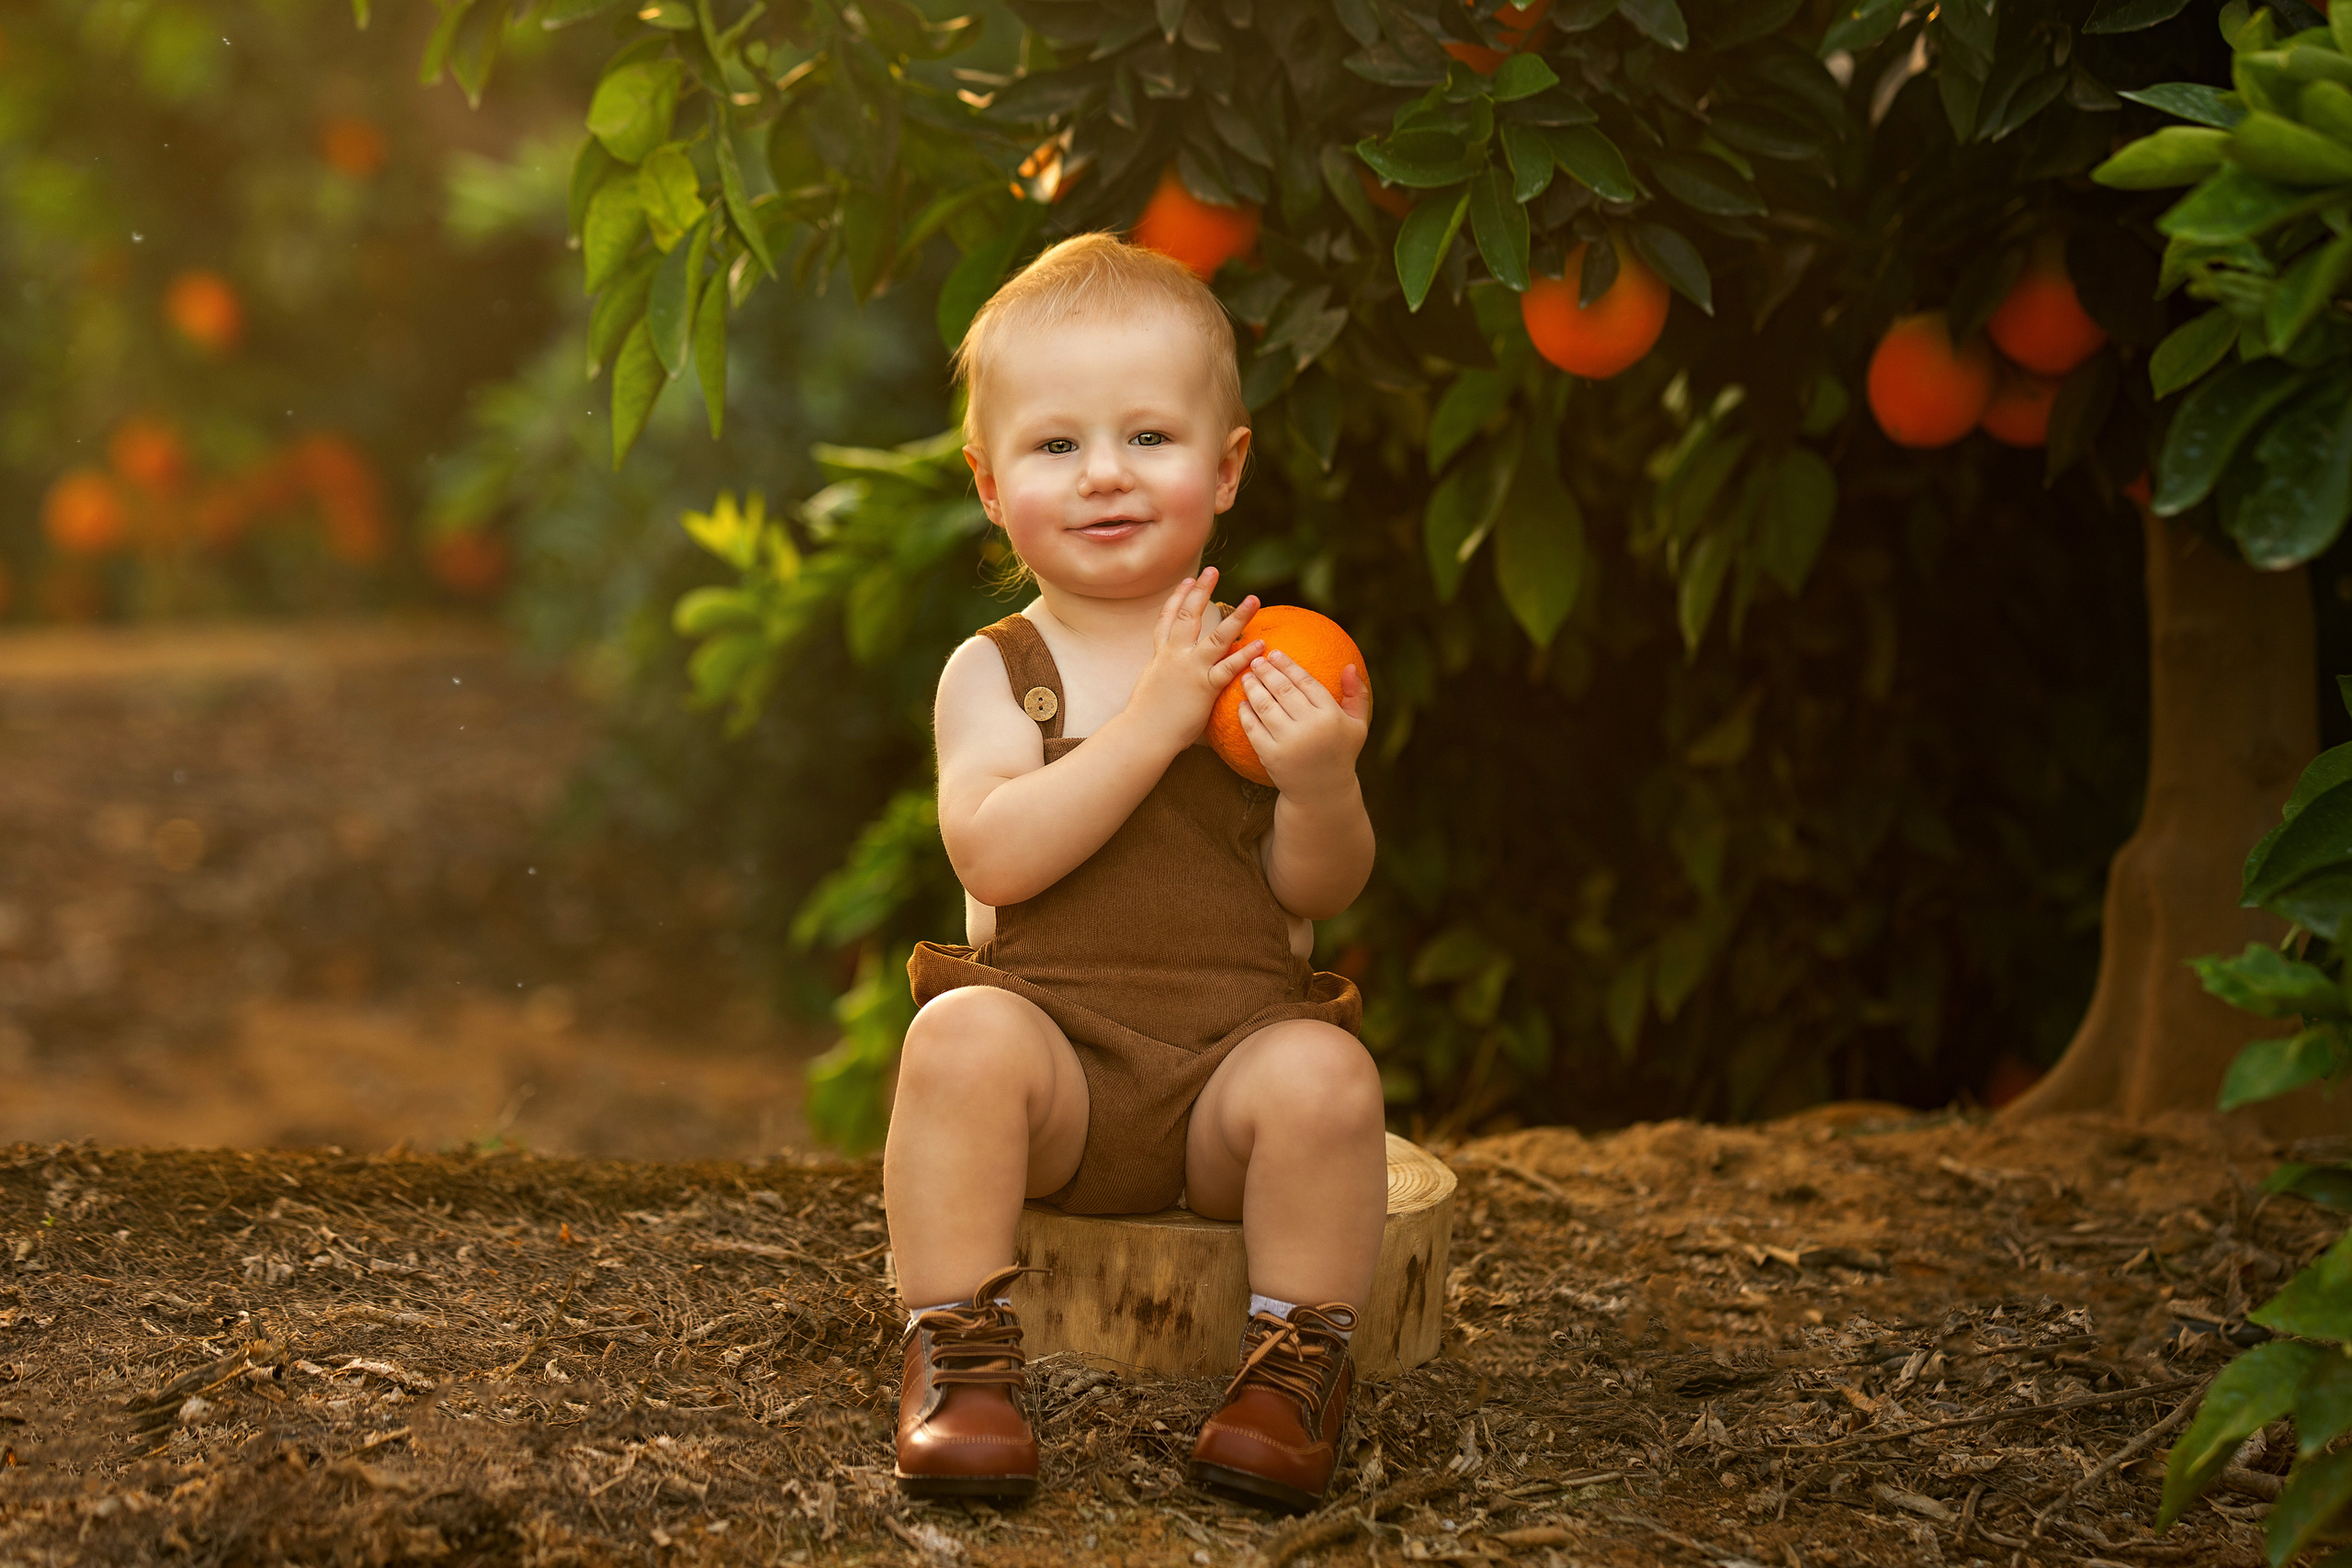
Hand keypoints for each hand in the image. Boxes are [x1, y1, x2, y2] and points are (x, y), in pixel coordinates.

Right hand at [1127, 567, 1263, 751]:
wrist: (1143, 734)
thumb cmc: (1147, 716)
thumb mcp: (1151, 684)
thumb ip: (1163, 671)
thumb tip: (1170, 669)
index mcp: (1161, 654)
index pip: (1167, 619)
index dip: (1177, 598)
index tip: (1187, 581)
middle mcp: (1175, 655)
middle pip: (1189, 616)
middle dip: (1201, 591)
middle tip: (1213, 570)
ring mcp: (1191, 669)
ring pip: (1217, 637)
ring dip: (1237, 616)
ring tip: (1254, 599)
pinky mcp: (1204, 687)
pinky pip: (1228, 668)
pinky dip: (1245, 655)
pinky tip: (1260, 644)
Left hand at [1236, 651, 1370, 800]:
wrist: (1322, 793)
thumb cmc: (1340, 753)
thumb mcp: (1357, 726)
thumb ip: (1357, 695)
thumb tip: (1348, 666)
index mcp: (1331, 717)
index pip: (1306, 682)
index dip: (1288, 665)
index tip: (1275, 653)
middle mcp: (1311, 728)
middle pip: (1283, 690)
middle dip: (1266, 671)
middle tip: (1255, 660)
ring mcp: (1289, 742)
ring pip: (1265, 705)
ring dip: (1252, 687)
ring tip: (1246, 677)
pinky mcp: (1271, 756)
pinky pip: (1253, 728)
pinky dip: (1245, 712)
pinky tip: (1242, 702)